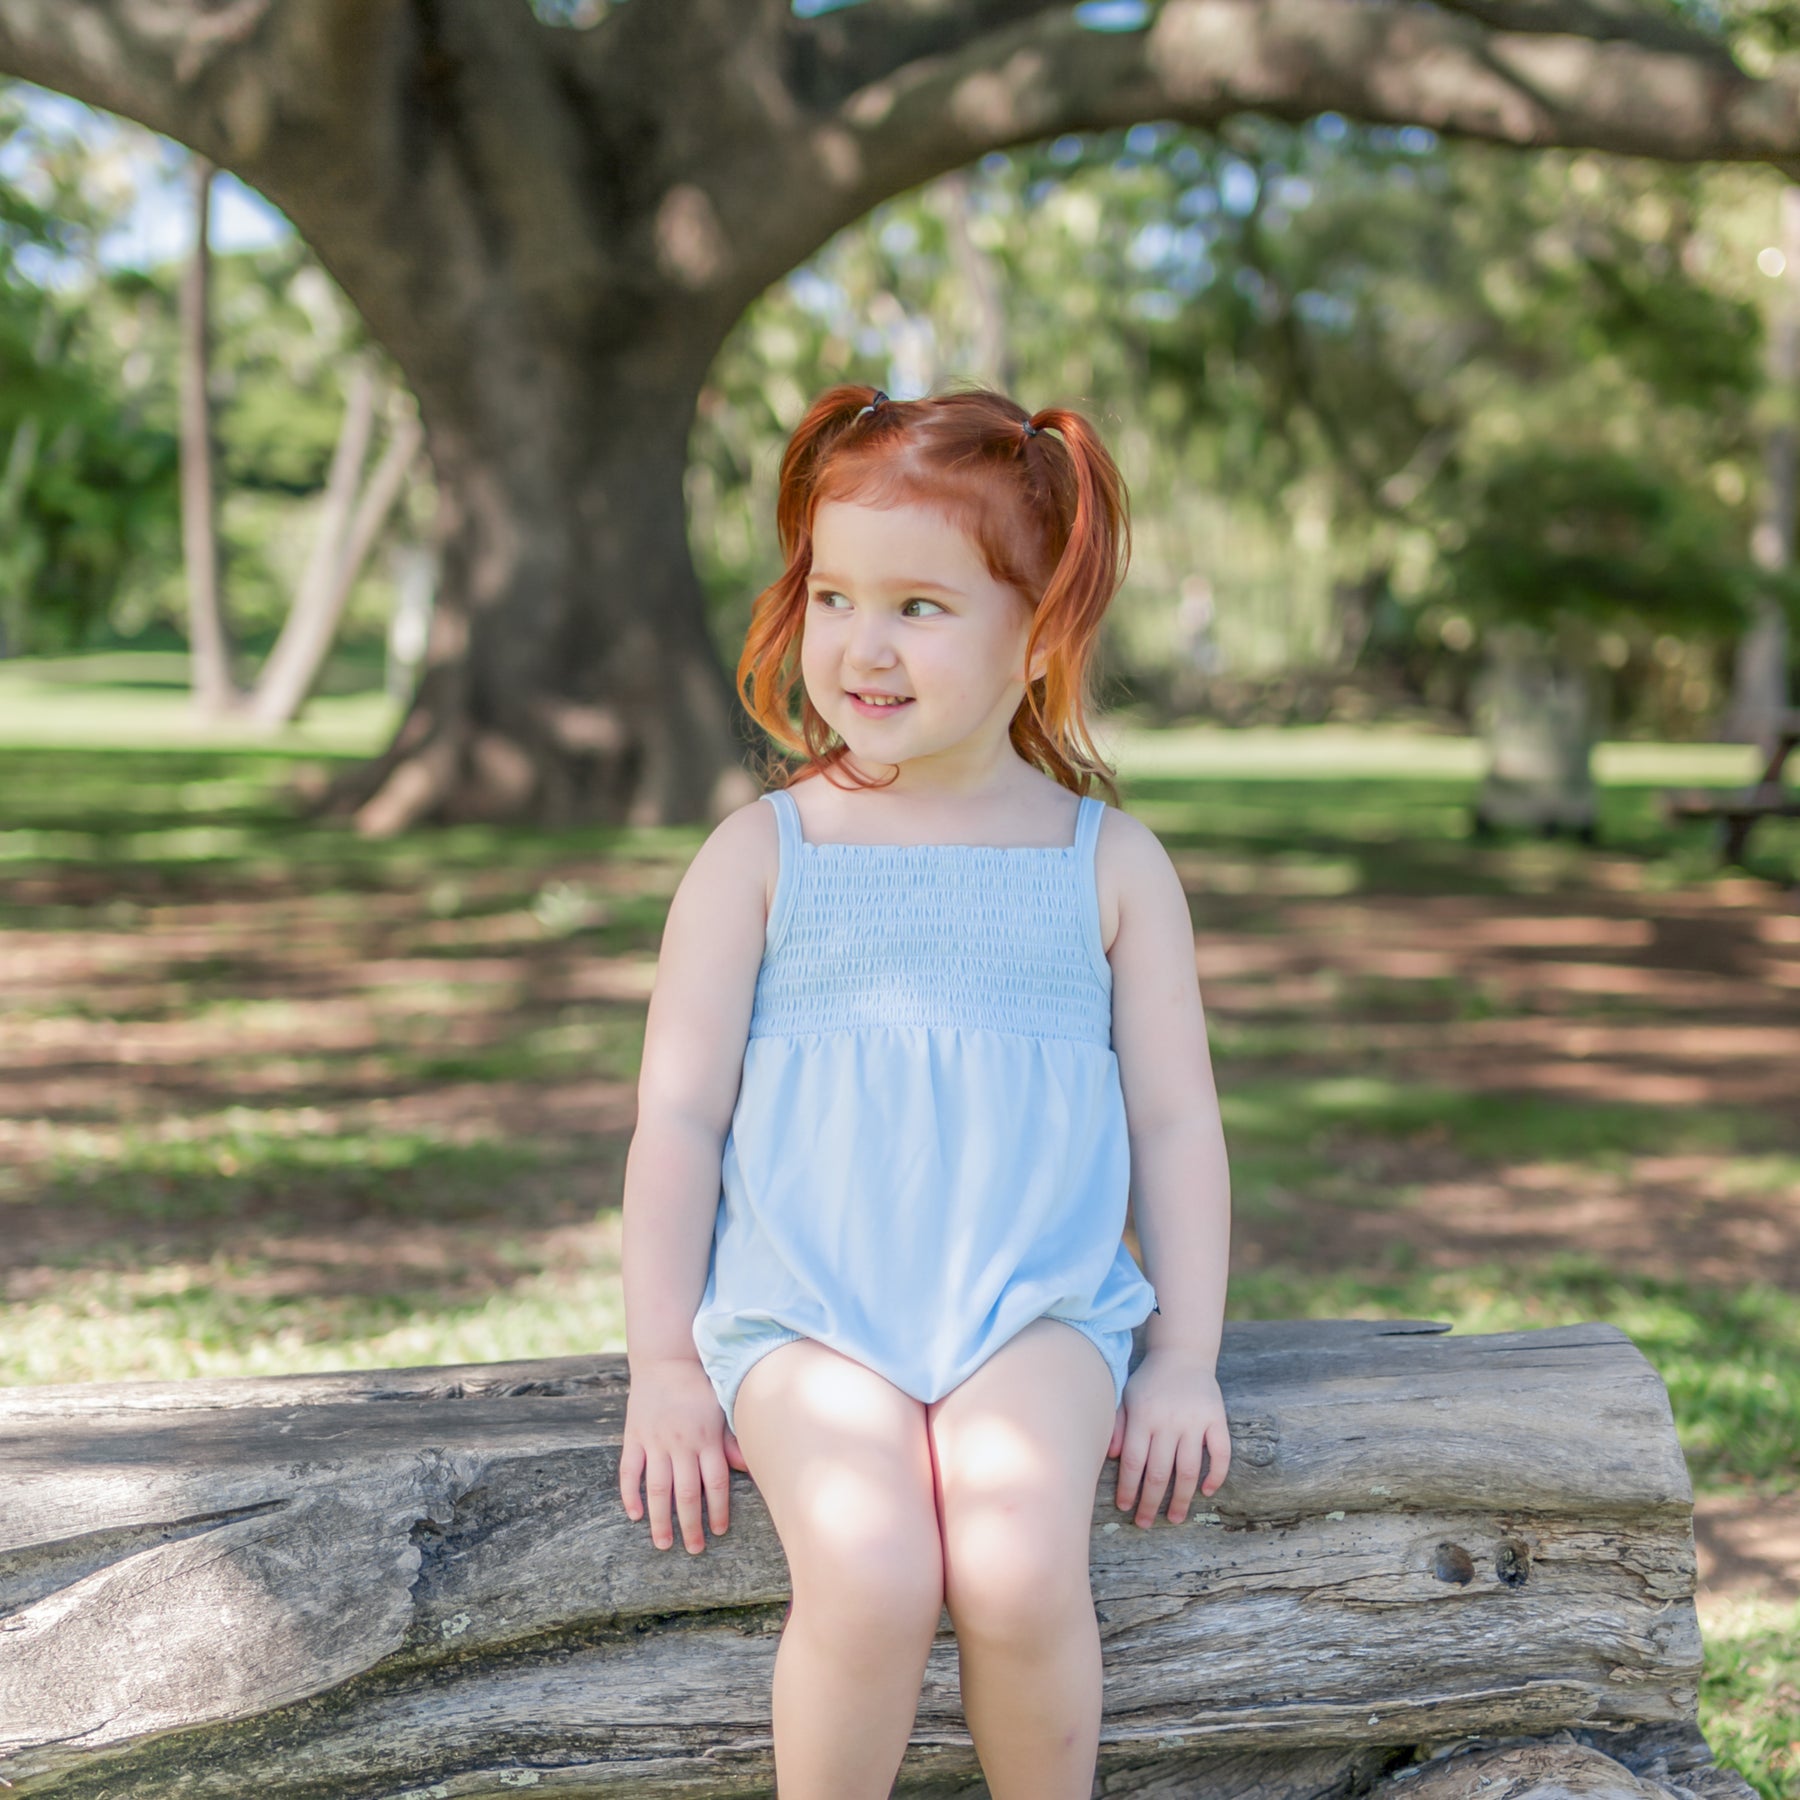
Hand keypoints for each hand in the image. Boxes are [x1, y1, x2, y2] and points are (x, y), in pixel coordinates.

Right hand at [619, 1355, 750, 1553]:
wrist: (666, 1358)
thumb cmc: (700, 1386)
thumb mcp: (721, 1410)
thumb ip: (731, 1441)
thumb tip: (748, 1468)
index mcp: (706, 1438)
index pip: (715, 1483)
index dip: (718, 1510)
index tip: (719, 1531)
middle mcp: (680, 1443)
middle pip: (686, 1493)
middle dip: (690, 1525)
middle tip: (694, 1549)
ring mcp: (655, 1441)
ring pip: (657, 1489)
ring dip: (660, 1520)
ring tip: (663, 1544)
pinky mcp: (634, 1436)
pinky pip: (629, 1471)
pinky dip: (630, 1494)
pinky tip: (635, 1515)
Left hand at [1108, 1347, 1229, 1528]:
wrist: (1182, 1354)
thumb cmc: (1149, 1382)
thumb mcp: (1126, 1397)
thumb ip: (1118, 1425)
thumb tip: (1109, 1456)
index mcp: (1142, 1416)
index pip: (1132, 1462)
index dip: (1128, 1488)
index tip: (1125, 1507)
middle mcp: (1168, 1421)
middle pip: (1158, 1472)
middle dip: (1150, 1502)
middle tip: (1145, 1523)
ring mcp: (1194, 1421)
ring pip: (1188, 1469)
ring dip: (1182, 1498)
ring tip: (1175, 1518)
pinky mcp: (1216, 1419)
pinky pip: (1220, 1453)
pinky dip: (1216, 1475)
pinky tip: (1207, 1491)